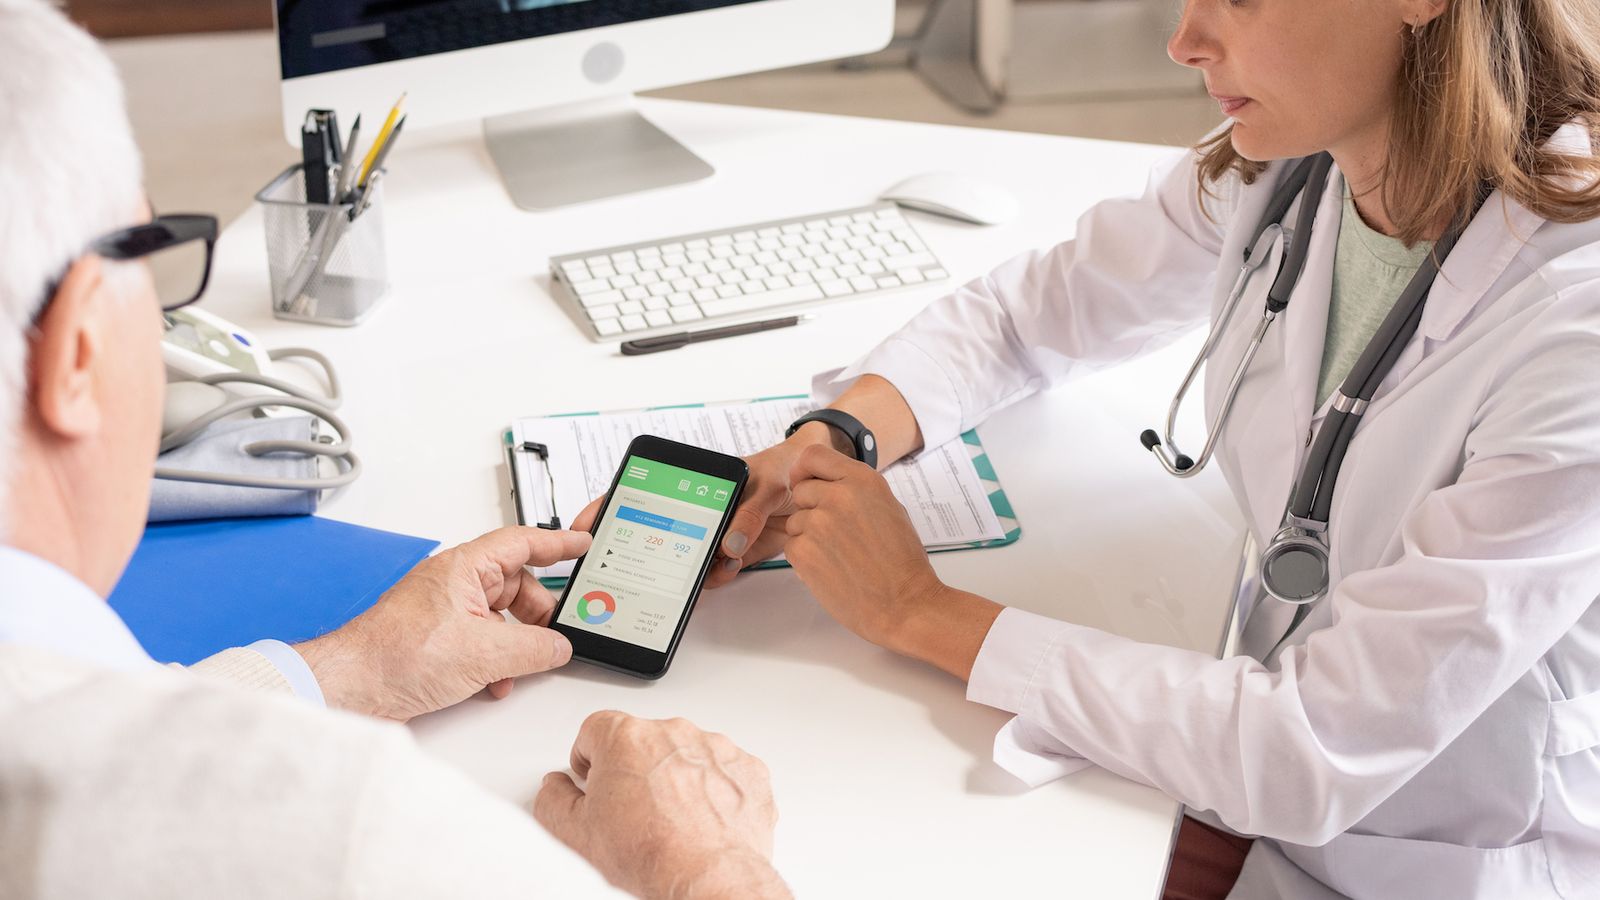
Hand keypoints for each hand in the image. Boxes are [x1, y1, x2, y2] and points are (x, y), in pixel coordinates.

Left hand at [295, 526, 590, 720]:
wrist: (350, 688)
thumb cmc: (394, 656)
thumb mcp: (483, 652)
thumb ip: (533, 648)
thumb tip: (559, 647)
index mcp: (464, 568)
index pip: (521, 543)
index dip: (557, 543)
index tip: (582, 543)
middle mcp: (453, 584)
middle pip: (515, 585)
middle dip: (538, 613)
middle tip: (556, 633)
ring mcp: (444, 612)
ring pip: (499, 617)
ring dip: (515, 643)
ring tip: (521, 665)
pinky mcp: (436, 640)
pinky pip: (480, 640)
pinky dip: (494, 660)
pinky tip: (493, 681)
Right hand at [534, 711, 788, 899]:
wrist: (707, 877)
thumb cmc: (650, 854)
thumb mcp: (576, 833)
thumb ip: (554, 799)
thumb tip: (555, 787)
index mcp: (627, 737)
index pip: (595, 729)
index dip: (589, 756)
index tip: (592, 777)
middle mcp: (673, 732)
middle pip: (643, 740)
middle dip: (634, 768)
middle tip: (632, 810)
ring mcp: (715, 748)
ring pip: (685, 753)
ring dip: (676, 776)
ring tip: (671, 821)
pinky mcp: (747, 768)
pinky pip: (724, 770)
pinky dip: (715, 790)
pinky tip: (702, 821)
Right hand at [569, 422, 843, 589]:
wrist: (823, 480)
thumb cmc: (787, 466)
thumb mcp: (770, 481)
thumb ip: (751, 511)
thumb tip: (729, 544)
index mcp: (692, 483)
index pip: (639, 491)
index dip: (606, 509)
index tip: (584, 527)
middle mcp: (696, 509)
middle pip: (653, 531)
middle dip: (639, 551)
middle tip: (624, 568)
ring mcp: (714, 532)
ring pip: (684, 557)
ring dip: (683, 570)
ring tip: (692, 576)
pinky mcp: (736, 552)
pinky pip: (715, 571)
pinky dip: (714, 579)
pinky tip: (720, 577)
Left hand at [785, 444, 1002, 678]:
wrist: (905, 605)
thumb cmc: (904, 563)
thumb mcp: (890, 509)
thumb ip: (857, 492)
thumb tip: (829, 484)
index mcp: (863, 480)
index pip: (813, 456)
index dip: (806, 470)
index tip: (807, 481)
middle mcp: (838, 496)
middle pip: (801, 490)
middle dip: (811, 509)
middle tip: (835, 533)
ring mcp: (817, 523)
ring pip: (795, 521)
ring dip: (809, 536)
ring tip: (840, 556)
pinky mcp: (803, 551)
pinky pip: (792, 546)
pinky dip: (806, 558)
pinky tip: (832, 569)